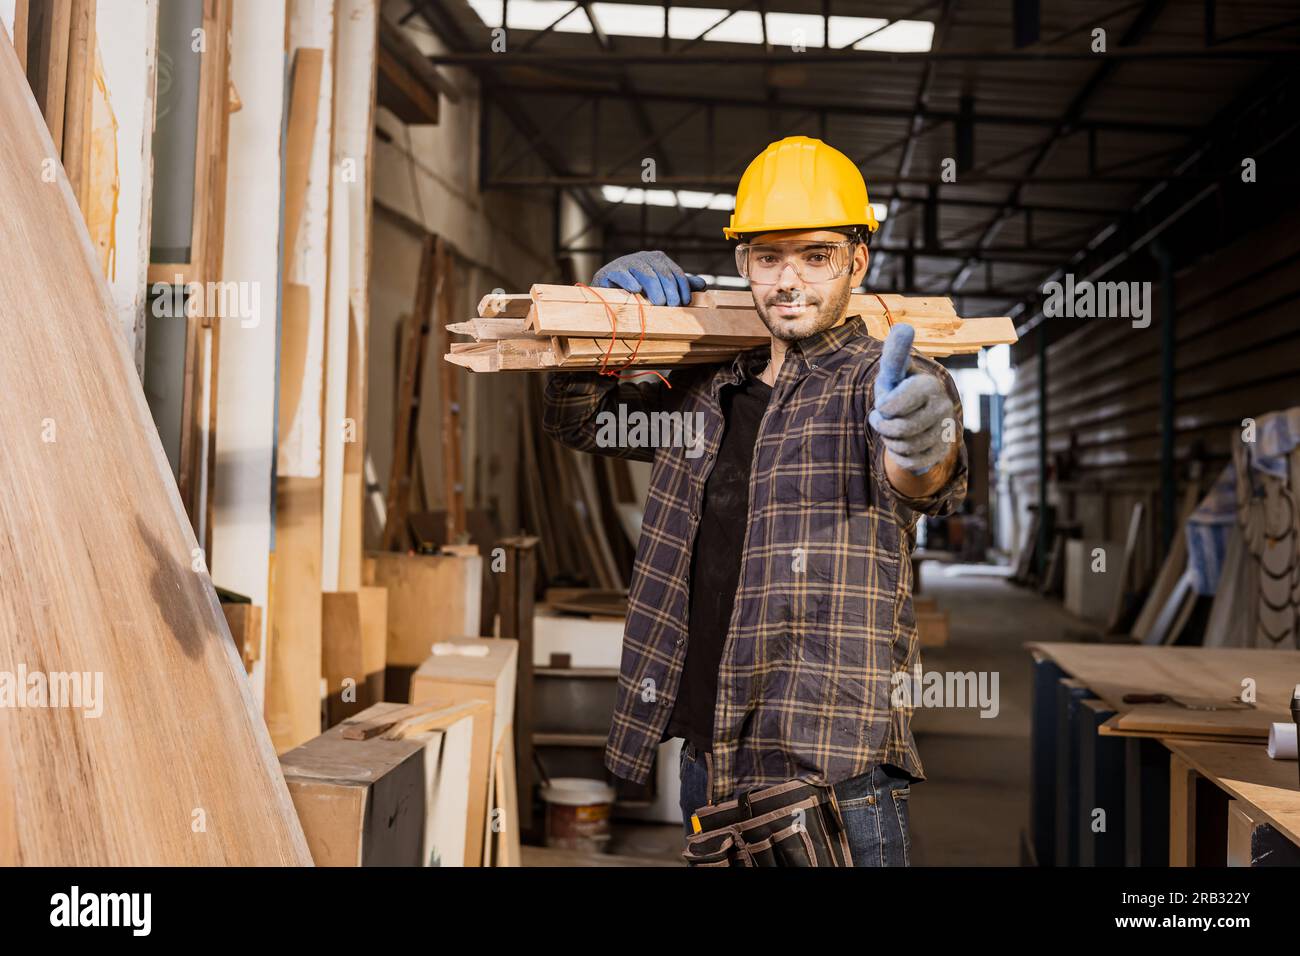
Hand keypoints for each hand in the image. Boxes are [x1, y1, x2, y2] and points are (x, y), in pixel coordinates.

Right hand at [592, 250, 706, 306]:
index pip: (674, 272)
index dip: (682, 287)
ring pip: (645, 274)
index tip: (684, 303)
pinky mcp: (612, 270)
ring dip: (654, 289)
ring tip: (659, 303)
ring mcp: (627, 262)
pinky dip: (629, 281)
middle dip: (669, 290)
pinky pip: (623, 274)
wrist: (607, 284)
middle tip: (672, 306)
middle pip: (662, 273)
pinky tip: (635, 290)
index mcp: (658, 259)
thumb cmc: (638, 286)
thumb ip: (679, 284)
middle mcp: (644, 257)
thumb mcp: (660, 284)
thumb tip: (702, 284)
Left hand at [868, 324, 955, 474]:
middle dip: (882, 425)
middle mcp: (942, 405)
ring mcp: (946, 429)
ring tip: (893, 427)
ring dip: (890, 440)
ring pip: (905, 446)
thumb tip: (904, 327)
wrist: (916, 419)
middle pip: (899, 428)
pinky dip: (900, 455)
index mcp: (928, 384)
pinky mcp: (943, 451)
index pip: (898, 402)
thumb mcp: (892, 374)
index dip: (886, 406)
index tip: (883, 403)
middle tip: (880, 418)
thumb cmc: (898, 391)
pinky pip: (911, 462)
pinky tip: (904, 443)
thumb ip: (894, 356)